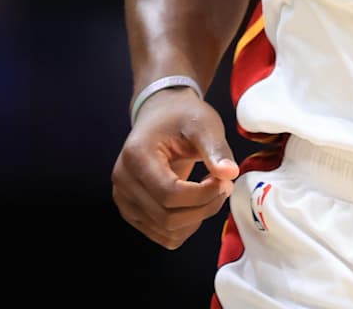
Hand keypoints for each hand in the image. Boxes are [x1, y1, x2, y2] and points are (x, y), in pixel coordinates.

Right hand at [112, 88, 239, 248]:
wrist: (161, 116)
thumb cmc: (181, 117)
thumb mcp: (203, 123)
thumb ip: (216, 149)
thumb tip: (230, 173)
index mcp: (135, 156)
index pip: (169, 194)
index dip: (202, 195)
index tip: (224, 181)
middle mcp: (123, 182)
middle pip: (167, 217)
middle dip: (204, 208)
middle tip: (223, 186)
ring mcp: (124, 200)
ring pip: (166, 232)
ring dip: (196, 219)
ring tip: (209, 191)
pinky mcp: (132, 212)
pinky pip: (163, 236)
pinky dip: (185, 227)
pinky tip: (195, 203)